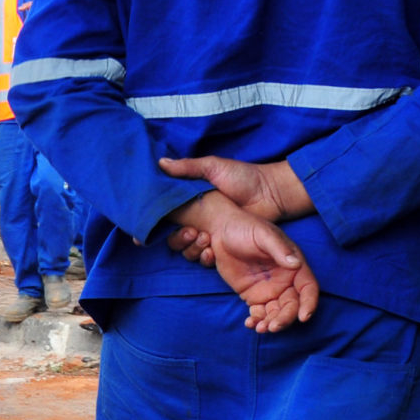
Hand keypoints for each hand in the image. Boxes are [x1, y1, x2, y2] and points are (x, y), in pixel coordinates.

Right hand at [157, 156, 312, 260]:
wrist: (272, 194)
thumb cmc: (244, 177)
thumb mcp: (214, 167)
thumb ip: (188, 167)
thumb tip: (160, 163)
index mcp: (191, 199)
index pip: (166, 212)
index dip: (156, 221)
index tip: (147, 230)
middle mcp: (196, 217)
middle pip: (171, 234)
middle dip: (176, 237)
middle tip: (190, 232)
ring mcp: (208, 232)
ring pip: (184, 248)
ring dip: (188, 247)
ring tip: (202, 237)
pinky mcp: (221, 247)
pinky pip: (202, 257)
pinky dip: (202, 255)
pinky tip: (210, 248)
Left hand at [170, 193, 319, 332]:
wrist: (220, 230)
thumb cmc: (246, 227)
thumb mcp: (263, 234)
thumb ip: (279, 249)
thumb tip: (296, 265)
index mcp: (294, 265)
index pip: (308, 288)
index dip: (309, 303)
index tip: (304, 317)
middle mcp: (285, 280)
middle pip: (292, 305)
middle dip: (285, 319)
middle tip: (273, 326)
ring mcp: (269, 289)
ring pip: (276, 313)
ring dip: (271, 323)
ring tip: (259, 328)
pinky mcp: (252, 295)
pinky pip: (259, 313)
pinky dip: (256, 320)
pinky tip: (250, 324)